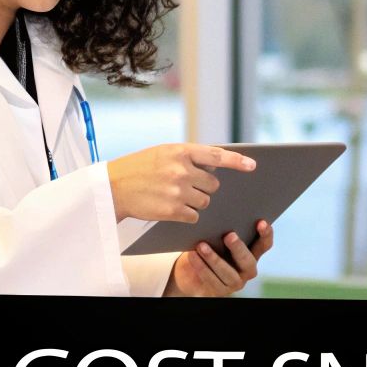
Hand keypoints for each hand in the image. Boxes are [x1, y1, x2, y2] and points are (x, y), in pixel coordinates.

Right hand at [106, 144, 255, 223]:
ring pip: (205, 202)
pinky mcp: (173, 210)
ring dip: (195, 202)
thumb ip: (187, 157)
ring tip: (175, 196)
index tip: (253, 166)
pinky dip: (186, 215)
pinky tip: (170, 208)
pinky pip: (194, 215)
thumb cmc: (140, 168)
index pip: (217, 155)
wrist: (113, 187)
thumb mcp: (163, 153)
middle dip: (204, 188)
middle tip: (186, 186)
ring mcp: (178, 190)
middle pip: (213, 185)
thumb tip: (216, 166)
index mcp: (180, 151)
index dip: (237, 162)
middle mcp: (181, 169)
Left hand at [166, 220, 271, 296]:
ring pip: (228, 273)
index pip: (264, 245)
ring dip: (214, 259)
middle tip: (229, 235)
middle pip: (248, 261)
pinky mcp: (220, 291)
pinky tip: (193, 256)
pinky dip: (201, 267)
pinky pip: (212, 280)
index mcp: (252, 254)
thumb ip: (224, 229)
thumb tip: (220, 212)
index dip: (265, 234)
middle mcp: (247, 270)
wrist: (191, 273)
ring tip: (201, 245)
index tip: (260, 222)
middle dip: (238, 248)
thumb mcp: (217, 238)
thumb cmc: (208, 248)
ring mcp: (235, 282)